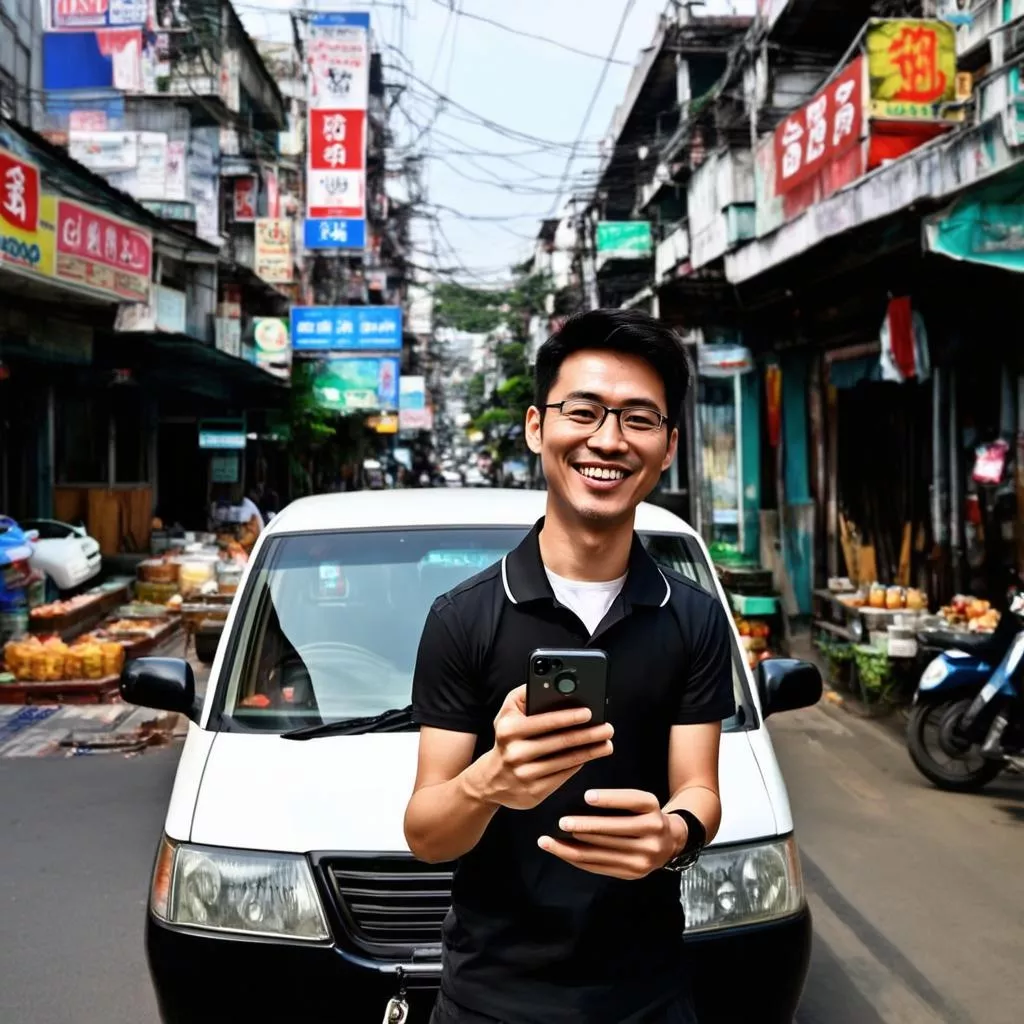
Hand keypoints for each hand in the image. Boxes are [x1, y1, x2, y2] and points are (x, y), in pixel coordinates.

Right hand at [468, 686, 613, 810]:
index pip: (544, 721)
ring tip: (606, 743)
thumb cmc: (507, 738)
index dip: (568, 716)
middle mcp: (515, 753)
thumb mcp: (507, 712)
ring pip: (565, 761)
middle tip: (608, 728)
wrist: (492, 779)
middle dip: (588, 734)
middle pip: (560, 742)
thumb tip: (549, 679)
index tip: (589, 712)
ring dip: (590, 751)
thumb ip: (526, 693)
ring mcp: (524, 775)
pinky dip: (577, 765)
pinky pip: (562, 776)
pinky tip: (589, 756)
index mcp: (509, 729)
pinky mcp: (534, 793)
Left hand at [538, 789, 685, 879]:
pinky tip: (559, 852)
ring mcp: (644, 856)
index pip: (631, 801)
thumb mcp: (640, 802)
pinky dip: (576, 859)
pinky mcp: (633, 873)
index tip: (586, 796)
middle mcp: (653, 832)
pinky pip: (599, 866)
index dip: (609, 799)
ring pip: (601, 852)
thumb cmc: (643, 816)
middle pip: (613, 830)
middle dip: (584, 827)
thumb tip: (578, 803)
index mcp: (652, 807)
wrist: (669, 843)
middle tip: (561, 822)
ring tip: (548, 840)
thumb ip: (618, 801)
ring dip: (571, 847)